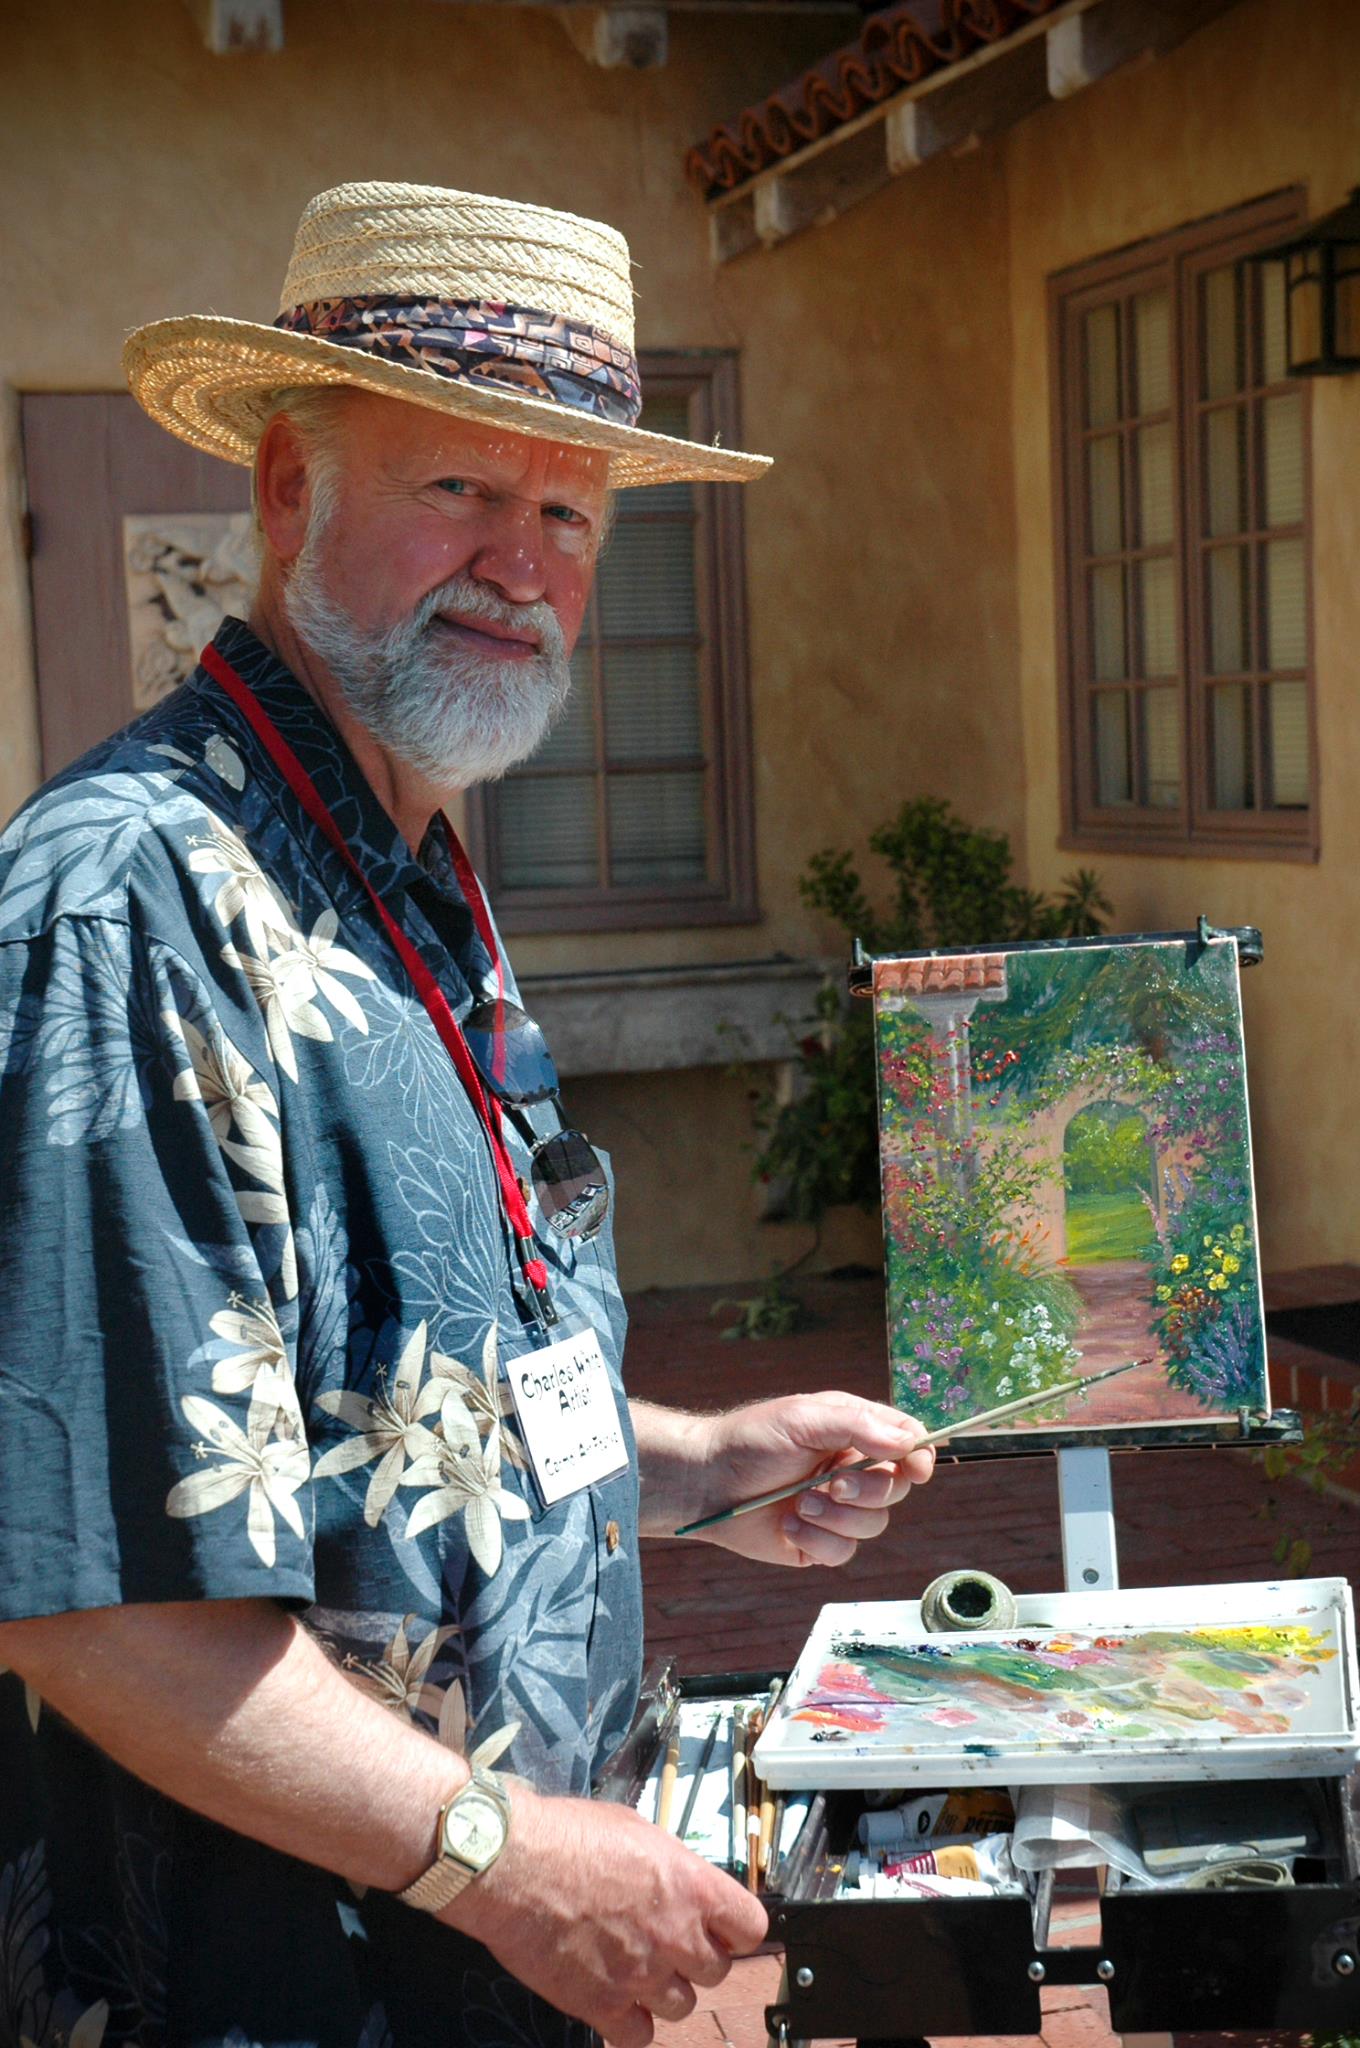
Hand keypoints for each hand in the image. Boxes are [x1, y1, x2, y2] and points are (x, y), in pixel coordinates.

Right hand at [446, 1783, 766, 2046]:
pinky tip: (615, 1999)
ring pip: (682, 2006)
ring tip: (635, 1966)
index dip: (735, 1929)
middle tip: (666, 1942)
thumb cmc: (567, 1835)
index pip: (751, 1927)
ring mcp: (641, 1976)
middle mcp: (676, 1936)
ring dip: (664, 1989)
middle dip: (695, 1958)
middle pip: (717, 1971)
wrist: (513, 1865)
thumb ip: (670, 1867)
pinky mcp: (603, 2006)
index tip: (720, 1928)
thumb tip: (679, 1883)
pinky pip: (639, 2036)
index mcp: (691, 1887)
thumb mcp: (635, 1830)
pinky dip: (631, 2023)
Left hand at [689, 1391, 934, 1566]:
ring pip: (874, 1525)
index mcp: (853, 1432)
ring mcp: (837, 1509)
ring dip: (837, 1518)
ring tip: (798, 1505)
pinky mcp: (819, 1543)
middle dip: (868, 1491)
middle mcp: (851, 1470)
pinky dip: (817, 1541)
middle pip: (897, 1488)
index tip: (916, 1468)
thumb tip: (908, 1440)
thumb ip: (857, 1426)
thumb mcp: (803, 1419)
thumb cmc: (751, 1440)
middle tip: (831, 1485)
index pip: (906, 1442)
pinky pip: (844, 1552)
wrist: (705, 1483)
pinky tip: (789, 1526)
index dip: (918, 1456)